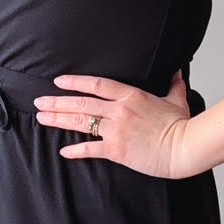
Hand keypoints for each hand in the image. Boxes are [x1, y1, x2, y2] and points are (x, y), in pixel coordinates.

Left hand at [33, 68, 195, 179]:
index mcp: (131, 96)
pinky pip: (90, 149)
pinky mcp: (116, 150)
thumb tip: (177, 72)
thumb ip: (174, 85)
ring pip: (81, 122)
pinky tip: (63, 150)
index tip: (59, 81)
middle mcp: (119, 110)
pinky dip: (75, 150)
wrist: (184, 147)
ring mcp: (116, 130)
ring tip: (42, 118)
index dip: (76, 82)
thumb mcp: (177, 100)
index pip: (97, 84)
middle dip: (57, 102)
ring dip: (58, 119)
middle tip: (39, 102)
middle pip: (81, 103)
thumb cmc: (181, 125)